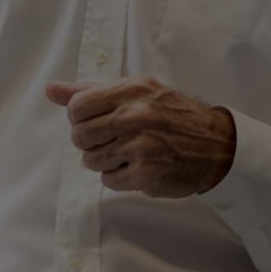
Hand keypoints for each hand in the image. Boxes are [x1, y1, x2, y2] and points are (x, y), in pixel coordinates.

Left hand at [44, 78, 235, 198]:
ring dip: (104, 160)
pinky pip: (109, 180)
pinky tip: (137, 166)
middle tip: (112, 139)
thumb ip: (92, 91)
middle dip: (90, 141)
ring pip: (90, 160)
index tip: (96, 121)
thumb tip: (51, 90)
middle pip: (79, 136)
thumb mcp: (138, 92)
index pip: (76, 107)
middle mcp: (135, 116)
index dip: (80, 118)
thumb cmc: (173, 114)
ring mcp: (141, 146)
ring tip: (126, 152)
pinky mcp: (146, 174)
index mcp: (131, 90)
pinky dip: (119, 177)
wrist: (219, 144)